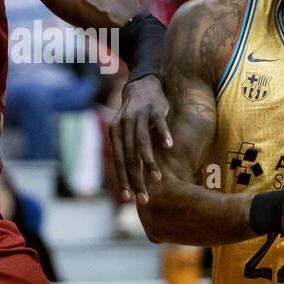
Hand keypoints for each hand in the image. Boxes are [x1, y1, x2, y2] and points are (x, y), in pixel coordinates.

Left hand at [110, 74, 172, 203]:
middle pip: (129, 156)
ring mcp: (139, 116)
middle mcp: (124, 124)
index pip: (118, 160)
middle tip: (144, 197)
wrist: (141, 85)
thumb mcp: (124, 131)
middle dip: (136, 179)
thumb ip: (125, 150)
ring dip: (149, 162)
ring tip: (156, 178)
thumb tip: (128, 179)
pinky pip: (159, 123)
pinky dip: (163, 135)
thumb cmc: (133, 115)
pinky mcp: (155, 108)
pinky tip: (169, 147)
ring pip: (142, 142)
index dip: (123, 180)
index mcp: (115, 132)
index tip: (129, 198)